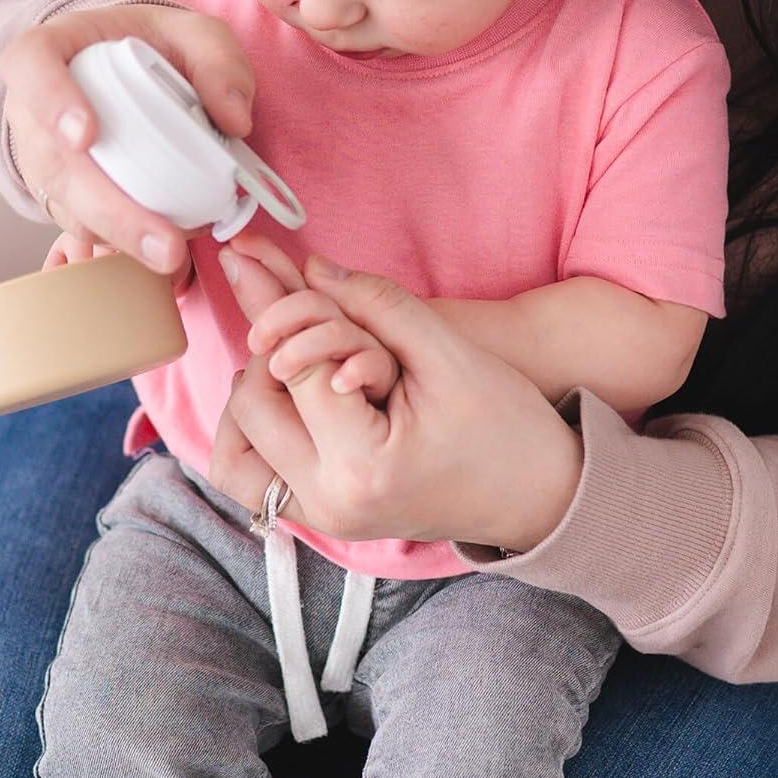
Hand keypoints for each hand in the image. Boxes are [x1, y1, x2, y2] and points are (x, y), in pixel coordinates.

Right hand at [0, 0, 254, 278]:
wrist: (121, 64)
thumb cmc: (152, 44)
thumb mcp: (195, 33)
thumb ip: (219, 63)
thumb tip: (236, 122)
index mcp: (52, 49)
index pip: (32, 65)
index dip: (51, 100)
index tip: (86, 135)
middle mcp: (33, 107)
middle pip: (53, 160)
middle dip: (107, 206)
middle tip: (160, 238)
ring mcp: (42, 156)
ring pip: (67, 204)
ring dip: (118, 233)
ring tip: (171, 254)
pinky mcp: (62, 194)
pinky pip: (83, 224)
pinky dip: (123, 239)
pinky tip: (164, 246)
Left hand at [210, 258, 583, 552]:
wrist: (544, 495)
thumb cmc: (508, 426)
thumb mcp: (448, 353)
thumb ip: (379, 304)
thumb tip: (314, 268)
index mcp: (363, 464)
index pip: (293, 369)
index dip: (278, 307)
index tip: (252, 259)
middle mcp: (332, 502)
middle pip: (250, 410)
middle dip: (263, 352)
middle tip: (288, 318)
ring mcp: (326, 518)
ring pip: (233, 457)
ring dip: (248, 399)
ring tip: (283, 362)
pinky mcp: (327, 518)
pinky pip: (256, 480)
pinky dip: (258, 434)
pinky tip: (288, 395)